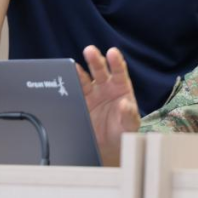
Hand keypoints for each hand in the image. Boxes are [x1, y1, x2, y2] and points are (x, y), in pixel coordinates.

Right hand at [77, 46, 140, 166]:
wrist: (109, 146)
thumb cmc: (123, 131)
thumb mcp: (130, 125)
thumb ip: (129, 115)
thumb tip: (125, 104)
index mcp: (122, 88)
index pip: (119, 71)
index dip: (116, 61)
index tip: (112, 53)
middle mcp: (107, 87)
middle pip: (101, 70)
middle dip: (95, 60)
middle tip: (90, 50)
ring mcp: (93, 93)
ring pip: (86, 78)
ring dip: (79, 71)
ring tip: (74, 66)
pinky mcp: (82, 101)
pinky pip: (76, 90)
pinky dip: (71, 83)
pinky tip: (67, 77)